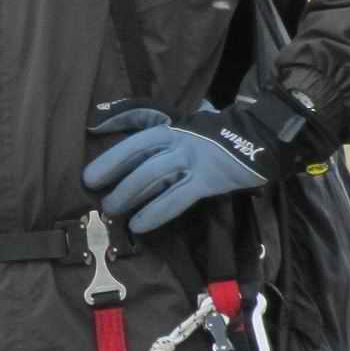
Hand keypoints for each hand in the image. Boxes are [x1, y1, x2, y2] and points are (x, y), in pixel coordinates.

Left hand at [81, 90, 313, 233]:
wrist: (258, 139)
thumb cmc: (217, 135)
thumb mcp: (186, 125)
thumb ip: (162, 132)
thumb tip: (126, 132)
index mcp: (172, 127)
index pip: (135, 138)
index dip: (111, 154)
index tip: (91, 172)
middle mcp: (179, 140)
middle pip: (138, 157)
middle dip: (113, 176)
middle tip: (97, 194)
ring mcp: (193, 159)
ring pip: (152, 176)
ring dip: (129, 195)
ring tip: (113, 211)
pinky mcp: (207, 180)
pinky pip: (175, 198)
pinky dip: (155, 212)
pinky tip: (139, 225)